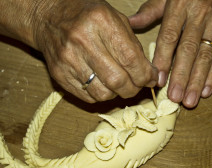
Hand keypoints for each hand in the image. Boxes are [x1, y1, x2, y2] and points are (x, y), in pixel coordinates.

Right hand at [30, 0, 157, 102]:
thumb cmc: (88, 16)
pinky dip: (102, 95)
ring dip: (118, 94)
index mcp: (101, 22)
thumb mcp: (115, 18)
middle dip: (134, 89)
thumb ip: (133, 45)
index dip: (146, 75)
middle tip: (138, 86)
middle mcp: (82, 41)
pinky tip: (104, 85)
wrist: (49, 17)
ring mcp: (68, 59)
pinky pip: (88, 97)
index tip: (152, 79)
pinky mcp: (59, 74)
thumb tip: (151, 74)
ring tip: (121, 85)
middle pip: (117, 80)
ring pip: (103, 93)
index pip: (130, 58)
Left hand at [129, 0, 211, 107]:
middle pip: (189, 50)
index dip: (164, 59)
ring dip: (197, 81)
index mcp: (180, 6)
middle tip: (174, 97)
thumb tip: (131, 23)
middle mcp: (199, 16)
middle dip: (181, 76)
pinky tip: (206, 91)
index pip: (170, 36)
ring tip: (190, 100)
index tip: (157, 80)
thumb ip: (151, 10)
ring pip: (206, 56)